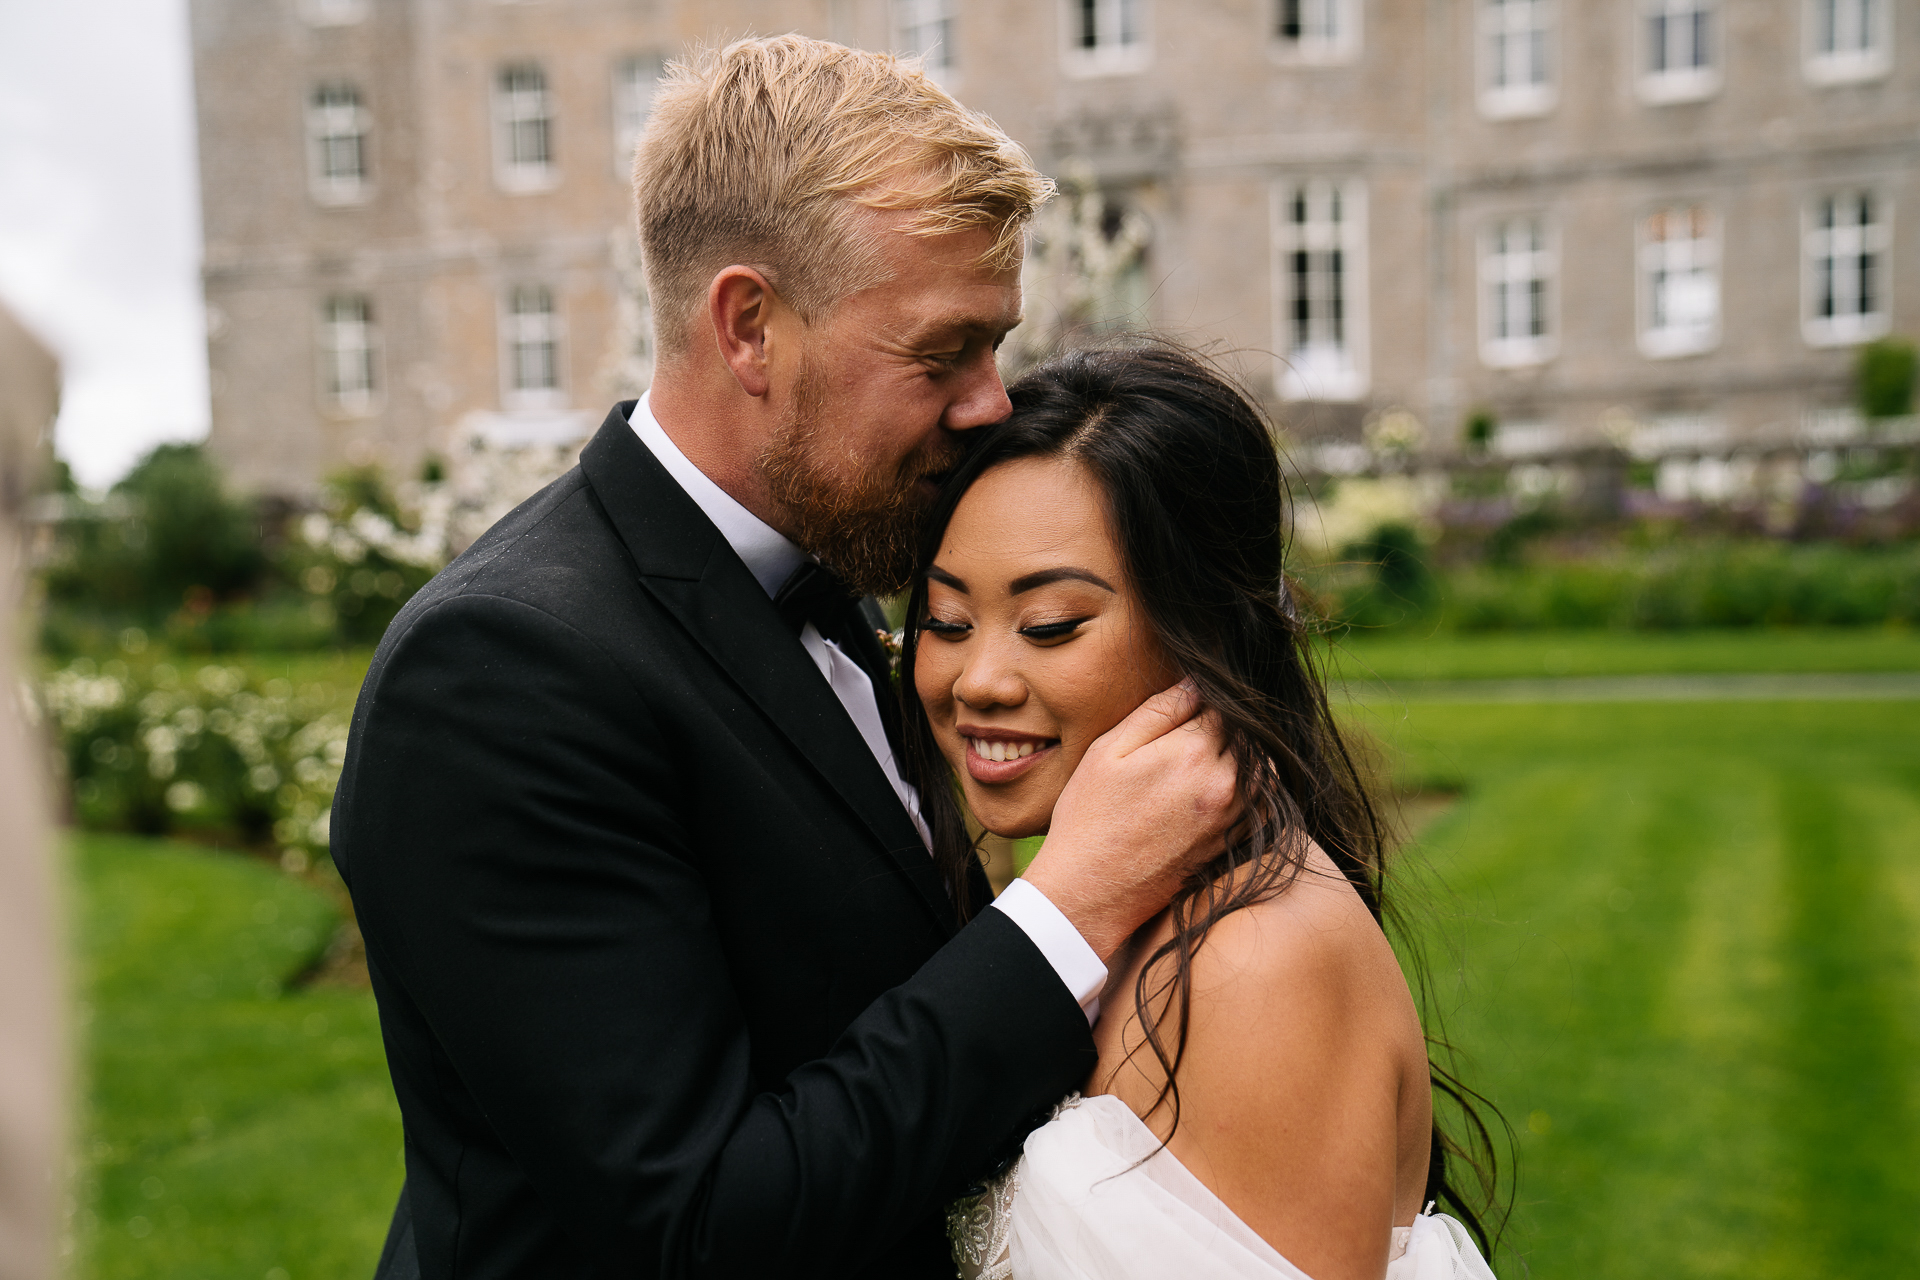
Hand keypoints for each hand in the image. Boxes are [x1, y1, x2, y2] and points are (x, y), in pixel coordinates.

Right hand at [1022, 680, 1239, 960]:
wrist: (1091, 892)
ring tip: (1209, 756)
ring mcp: (1234, 818)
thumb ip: (1157, 712)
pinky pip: (1263, 803)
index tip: (1192, 702)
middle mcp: (1224, 784)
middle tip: (1196, 730)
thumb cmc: (1089, 818)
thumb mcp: (1108, 751)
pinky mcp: (1234, 843)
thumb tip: (1195, 682)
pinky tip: (1220, 787)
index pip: (1222, 704)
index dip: (1206, 699)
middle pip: (1248, 735)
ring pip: (1263, 768)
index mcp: (1192, 753)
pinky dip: (1252, 788)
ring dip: (1244, 756)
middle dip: (1227, 726)